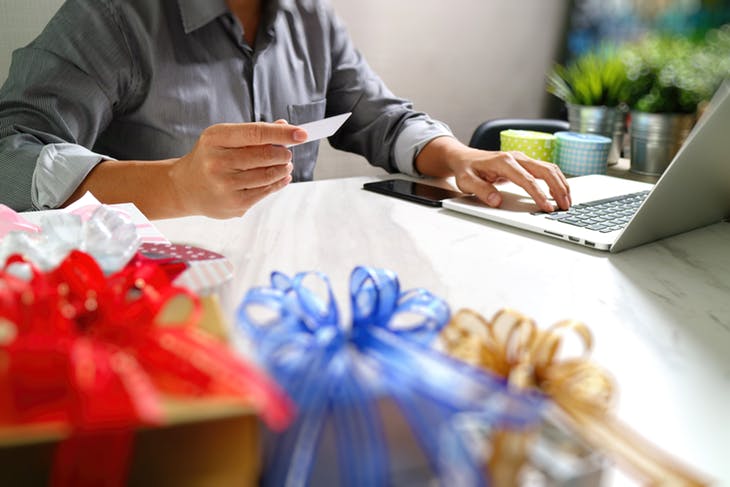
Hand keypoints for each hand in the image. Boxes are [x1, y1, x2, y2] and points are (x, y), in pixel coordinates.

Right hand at [170, 121, 306, 217]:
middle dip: (283, 153)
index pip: (256, 133)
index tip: (301, 134)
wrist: (185, 187)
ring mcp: (225, 185)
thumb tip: (285, 126)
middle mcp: (218, 161)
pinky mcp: (234, 203)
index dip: (282, 134)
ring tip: (284, 165)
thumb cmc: (209, 158)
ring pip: (268, 175)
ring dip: (283, 169)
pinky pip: (265, 191)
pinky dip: (278, 183)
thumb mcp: (224, 139)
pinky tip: (281, 177)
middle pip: (265, 155)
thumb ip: (254, 133)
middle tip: (287, 153)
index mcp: (215, 138)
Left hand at [416, 137, 570, 211]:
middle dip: (558, 188)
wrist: (464, 157)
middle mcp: (517, 157)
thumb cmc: (466, 169)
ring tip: (567, 201)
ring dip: (561, 184)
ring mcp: (522, 159)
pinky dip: (556, 180)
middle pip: (545, 170)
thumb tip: (496, 201)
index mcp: (504, 162)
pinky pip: (546, 169)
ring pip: (549, 168)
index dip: (539, 194)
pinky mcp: (525, 163)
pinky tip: (561, 192)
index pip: (527, 179)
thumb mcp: (466, 182)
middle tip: (565, 206)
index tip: (547, 207)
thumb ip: (481, 191)